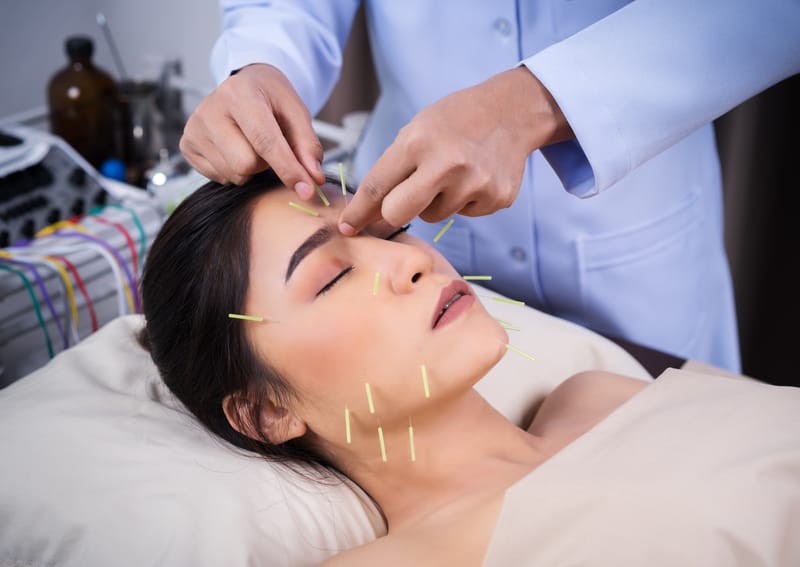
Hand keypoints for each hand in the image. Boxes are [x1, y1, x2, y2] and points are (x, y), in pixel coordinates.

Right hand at [180, 64, 324, 195]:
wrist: (244, 85)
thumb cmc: (271, 99)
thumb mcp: (296, 113)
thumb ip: (307, 146)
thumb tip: (313, 179)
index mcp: (240, 93)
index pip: (265, 141)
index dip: (288, 169)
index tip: (307, 191)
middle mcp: (210, 109)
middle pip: (246, 164)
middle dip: (266, 164)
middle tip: (268, 146)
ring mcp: (194, 128)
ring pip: (234, 174)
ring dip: (251, 169)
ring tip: (251, 145)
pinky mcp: (187, 145)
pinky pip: (220, 178)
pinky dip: (234, 171)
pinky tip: (235, 149)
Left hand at [338, 67, 572, 233]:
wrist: (510, 112)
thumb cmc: (454, 122)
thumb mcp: (416, 130)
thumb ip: (392, 169)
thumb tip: (367, 213)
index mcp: (418, 142)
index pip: (376, 187)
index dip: (358, 211)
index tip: (347, 227)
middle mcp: (446, 164)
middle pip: (398, 214)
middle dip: (392, 213)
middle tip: (399, 202)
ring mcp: (474, 184)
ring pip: (433, 216)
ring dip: (434, 201)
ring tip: (452, 173)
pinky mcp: (495, 198)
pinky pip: (463, 214)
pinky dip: (462, 200)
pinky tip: (473, 177)